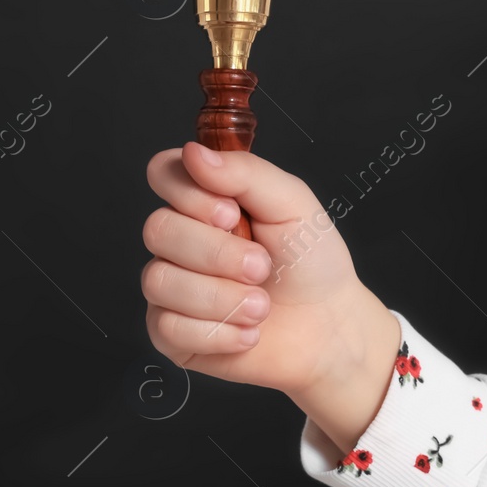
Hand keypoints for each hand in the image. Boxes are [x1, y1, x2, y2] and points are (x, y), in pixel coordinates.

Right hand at [141, 142, 401, 450]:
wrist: (329, 328)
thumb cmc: (311, 264)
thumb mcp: (292, 203)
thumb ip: (245, 172)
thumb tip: (194, 153)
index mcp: (203, 201)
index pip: (163, 174)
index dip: (190, 194)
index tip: (232, 214)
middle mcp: (179, 240)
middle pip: (158, 230)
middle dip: (217, 253)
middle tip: (260, 266)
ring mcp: (170, 286)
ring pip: (159, 281)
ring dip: (221, 298)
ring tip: (260, 305)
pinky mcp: (170, 332)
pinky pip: (167, 327)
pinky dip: (219, 333)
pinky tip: (246, 332)